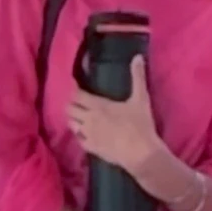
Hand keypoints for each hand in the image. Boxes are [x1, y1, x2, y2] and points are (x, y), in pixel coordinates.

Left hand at [67, 55, 161, 171]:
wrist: (140, 154)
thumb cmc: (140, 125)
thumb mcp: (141, 98)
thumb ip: (138, 77)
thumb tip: (138, 56)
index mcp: (98, 105)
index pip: (77, 95)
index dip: (74, 89)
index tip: (75, 85)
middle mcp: (88, 119)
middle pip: (70, 109)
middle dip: (71, 103)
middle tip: (77, 101)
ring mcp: (88, 135)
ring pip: (71, 124)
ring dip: (73, 118)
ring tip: (79, 116)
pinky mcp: (91, 149)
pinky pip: (78, 140)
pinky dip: (79, 134)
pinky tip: (84, 133)